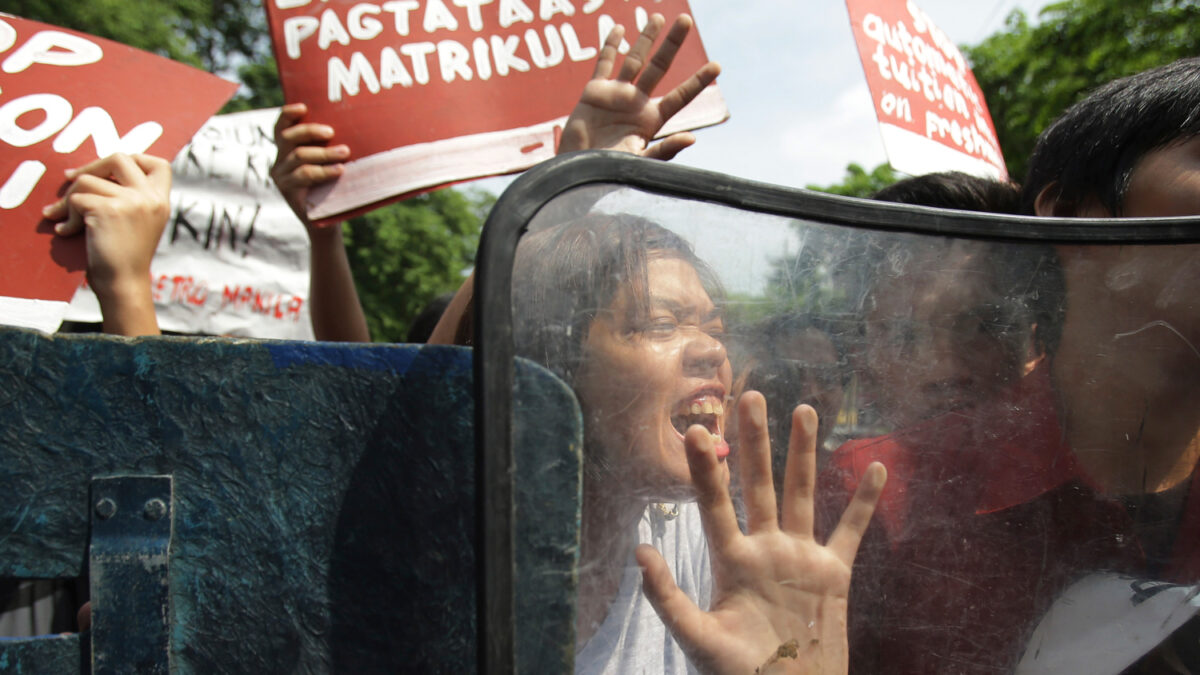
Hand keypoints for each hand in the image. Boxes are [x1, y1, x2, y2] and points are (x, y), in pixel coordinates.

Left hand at [43, 153, 170, 335]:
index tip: (110, 170)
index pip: (158, 164)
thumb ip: (132, 199)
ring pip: (87, 180)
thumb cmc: (125, 258)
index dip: (134, 158)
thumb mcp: (140, 223)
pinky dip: (65, 215)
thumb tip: (97, 172)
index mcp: (161, 202)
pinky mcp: (110, 209)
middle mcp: (151, 198)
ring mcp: (132, 202)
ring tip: (64, 217)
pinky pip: (76, 199)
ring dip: (68, 199)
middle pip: (120, 158)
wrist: (123, 284)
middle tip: (71, 179)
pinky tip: (65, 231)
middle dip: (90, 166)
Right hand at [270, 102, 347, 233]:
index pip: (281, 127)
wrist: (326, 222)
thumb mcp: (328, 164)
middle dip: (310, 130)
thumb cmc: (331, 189)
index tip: (304, 107)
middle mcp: (279, 162)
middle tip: (331, 132)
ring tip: (344, 152)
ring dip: (324, 153)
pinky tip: (339, 170)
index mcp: (287, 151)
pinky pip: (304, 175)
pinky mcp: (287, 191)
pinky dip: (323, 171)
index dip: (288, 114)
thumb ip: (328, 148)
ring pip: (299, 156)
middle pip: (288, 137)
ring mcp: (281, 177)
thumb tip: (351, 127)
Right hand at [557, 13, 720, 159]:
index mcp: (651, 120)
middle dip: (672, 44)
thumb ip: (663, 150)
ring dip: (645, 38)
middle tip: (686, 20)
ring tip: (657, 17)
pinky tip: (618, 29)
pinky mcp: (594, 92)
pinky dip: (610, 46)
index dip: (697, 81)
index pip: (680, 96)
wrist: (577, 172)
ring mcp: (616, 95)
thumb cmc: (609, 173)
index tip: (717, 65)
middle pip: (659, 67)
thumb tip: (692, 138)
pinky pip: (604, 64)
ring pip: (634, 60)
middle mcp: (637, 103)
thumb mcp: (639, 162)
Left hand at [637, 394, 885, 673]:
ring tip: (804, 410)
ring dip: (804, 453)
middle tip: (749, 396)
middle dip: (754, 442)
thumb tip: (640, 551)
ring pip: (802, 494)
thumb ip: (669, 598)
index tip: (693, 428)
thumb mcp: (699, 639)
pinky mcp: (833, 575)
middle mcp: (765, 549)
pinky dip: (863, 502)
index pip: (714, 504)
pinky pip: (850, 531)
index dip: (704, 468)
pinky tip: (874, 467)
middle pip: (758, 485)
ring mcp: (800, 558)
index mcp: (732, 561)